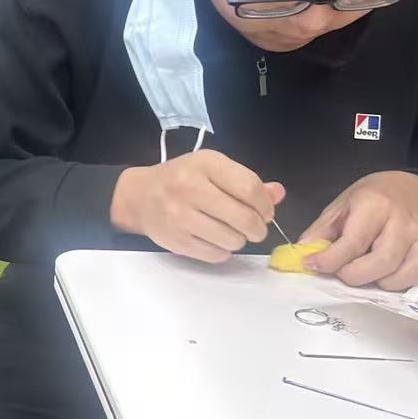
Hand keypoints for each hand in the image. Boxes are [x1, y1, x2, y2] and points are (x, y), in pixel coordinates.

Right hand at [111, 149, 286, 263]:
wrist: (139, 197)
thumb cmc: (182, 179)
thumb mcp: (212, 170)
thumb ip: (247, 182)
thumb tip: (277, 194)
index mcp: (204, 163)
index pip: (249, 188)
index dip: (265, 205)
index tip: (266, 212)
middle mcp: (190, 187)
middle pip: (244, 217)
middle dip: (258, 228)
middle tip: (255, 228)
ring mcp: (180, 216)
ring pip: (232, 239)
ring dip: (239, 240)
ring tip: (231, 232)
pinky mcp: (176, 240)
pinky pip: (216, 254)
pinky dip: (223, 251)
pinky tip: (215, 240)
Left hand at [301, 171, 417, 290]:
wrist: (411, 186)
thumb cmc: (373, 196)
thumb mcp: (342, 204)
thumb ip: (322, 230)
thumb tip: (303, 254)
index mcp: (376, 205)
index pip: (353, 242)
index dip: (330, 260)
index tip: (313, 265)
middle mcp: (404, 222)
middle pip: (382, 262)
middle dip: (355, 275)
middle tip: (342, 272)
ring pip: (409, 272)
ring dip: (382, 282)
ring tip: (367, 273)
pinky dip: (406, 282)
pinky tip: (390, 276)